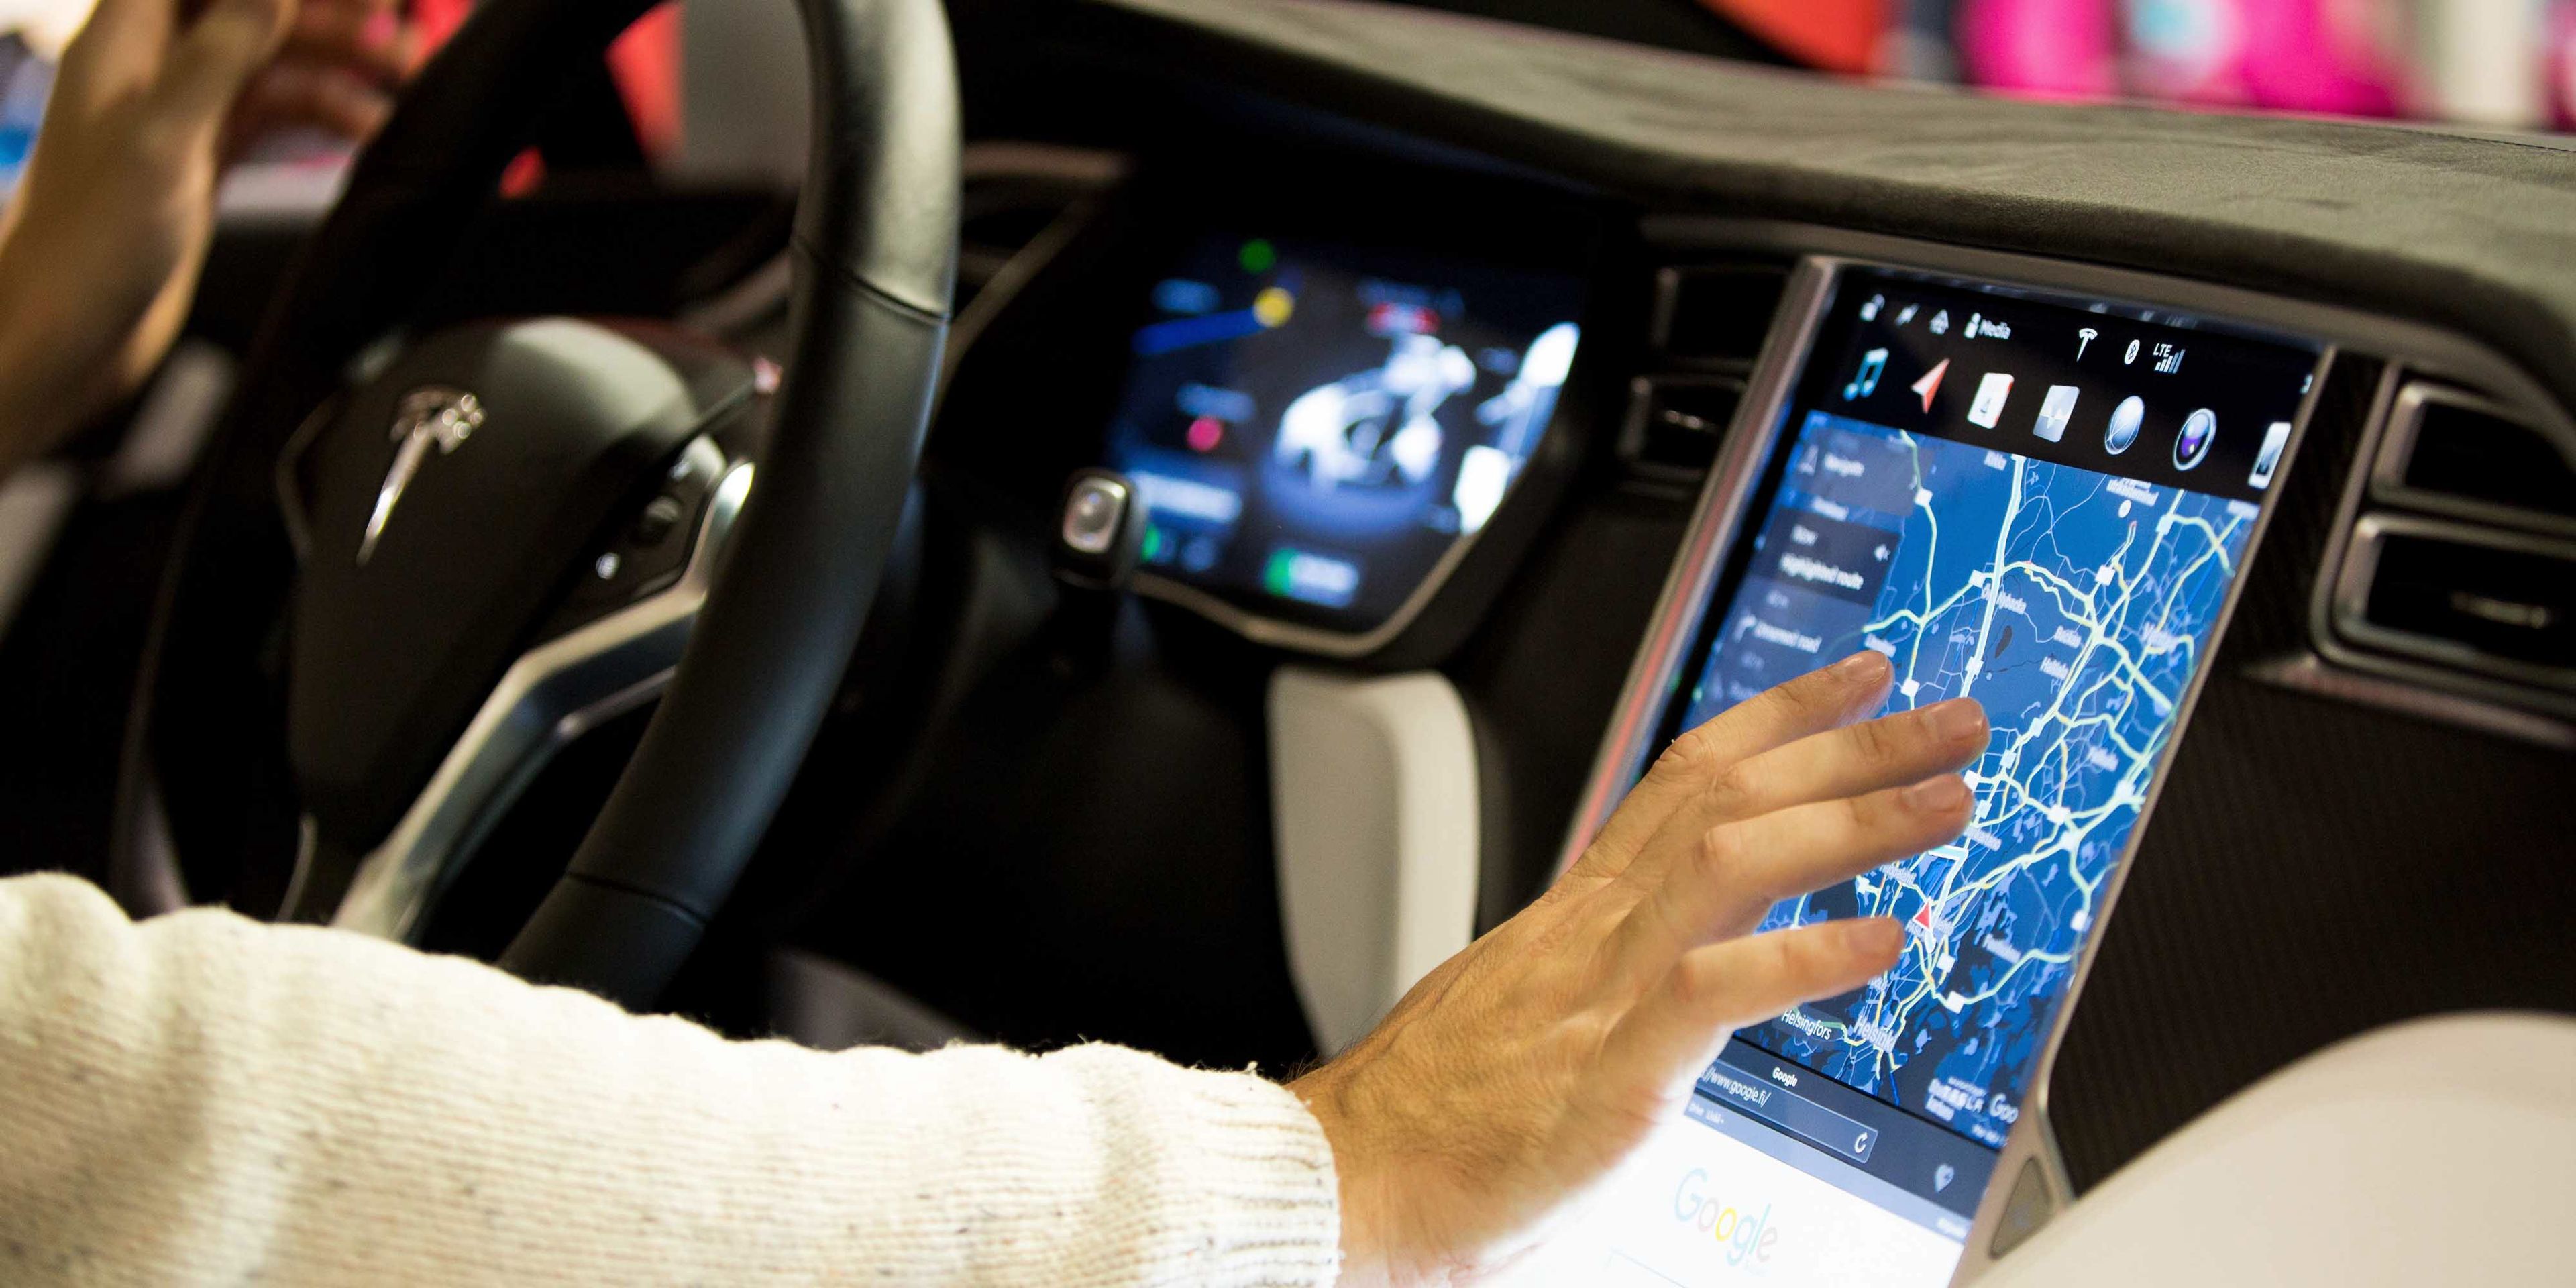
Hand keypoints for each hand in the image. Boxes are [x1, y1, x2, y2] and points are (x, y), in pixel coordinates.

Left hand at [0, 0, 408, 473]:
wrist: (68, 335)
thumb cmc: (91, 244)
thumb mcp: (163, 137)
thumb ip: (219, 57)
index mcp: (124, 43)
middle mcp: (152, 70)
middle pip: (250, 15)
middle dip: (326, 19)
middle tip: (398, 29)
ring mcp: (180, 116)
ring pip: (273, 65)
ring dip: (338, 68)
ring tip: (407, 80)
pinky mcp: (203, 162)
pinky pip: (275, 118)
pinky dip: (323, 118)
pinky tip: (368, 131)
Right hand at [1291, 652, 1985, 1284]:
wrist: (1345, 1179)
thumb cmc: (1434, 1115)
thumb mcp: (1528, 1006)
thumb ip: (1605, 966)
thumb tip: (1677, 955)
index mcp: (1579, 912)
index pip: (1688, 775)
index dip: (1781, 714)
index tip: (1860, 675)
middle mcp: (1595, 928)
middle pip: (1732, 795)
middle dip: (1853, 747)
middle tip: (1953, 719)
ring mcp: (1603, 991)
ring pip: (1735, 862)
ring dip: (1854, 823)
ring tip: (1947, 799)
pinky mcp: (1613, 1072)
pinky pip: (1717, 990)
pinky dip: (1806, 956)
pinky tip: (1883, 939)